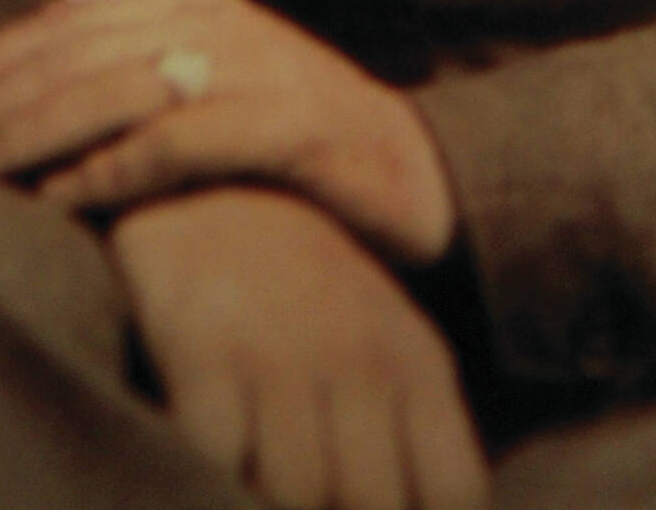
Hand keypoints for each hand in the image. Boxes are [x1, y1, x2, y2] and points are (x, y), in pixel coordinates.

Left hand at [0, 0, 456, 262]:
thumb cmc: (303, 147)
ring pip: (110, 90)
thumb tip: (36, 104)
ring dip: (24, 138)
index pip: (66, 21)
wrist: (423, 175)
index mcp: (194, 4)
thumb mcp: (215, 94)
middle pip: (72, 53)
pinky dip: (111, 170)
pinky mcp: (288, 125)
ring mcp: (255, 67)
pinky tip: (58, 200)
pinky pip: (180, 142)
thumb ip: (142, 84)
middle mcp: (217, 21)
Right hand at [111, 187, 488, 509]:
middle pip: (373, 507)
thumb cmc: (308, 289)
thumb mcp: (385, 347)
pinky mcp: (203, 350)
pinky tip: (208, 457)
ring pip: (297, 495)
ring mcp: (282, 353)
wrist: (216, 178)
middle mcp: (360, 359)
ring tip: (253, 477)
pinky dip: (209, 473)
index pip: (453, 492)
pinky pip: (215, 459)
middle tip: (311, 497)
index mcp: (417, 364)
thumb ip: (409, 441)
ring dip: (266, 498)